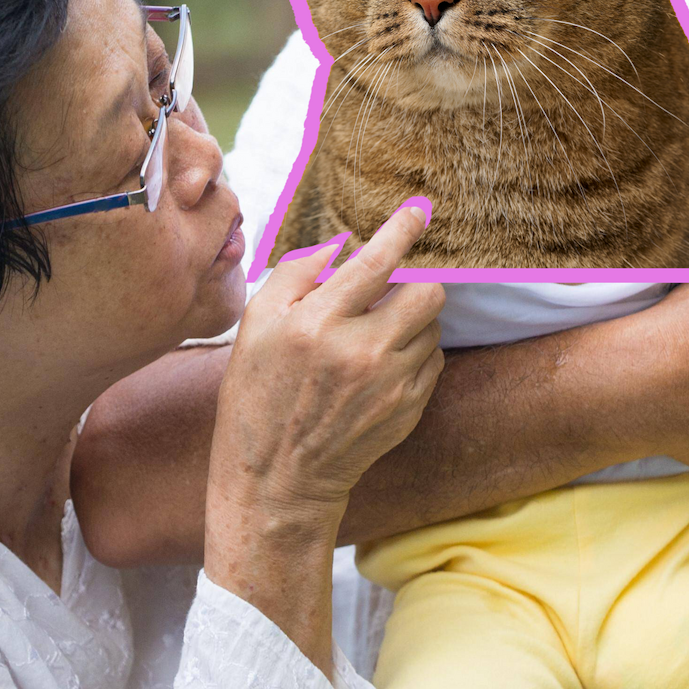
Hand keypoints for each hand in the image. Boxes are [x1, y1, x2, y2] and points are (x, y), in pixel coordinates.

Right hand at [209, 204, 446, 537]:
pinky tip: (380, 364)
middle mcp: (361, 352)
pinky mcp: (409, 409)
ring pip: (432, 326)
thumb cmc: (258, 393)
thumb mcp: (256, 324)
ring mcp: (390, 385)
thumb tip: (344, 242)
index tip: (418, 211)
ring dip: (412, 318)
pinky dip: (414, 351)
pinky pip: (432, 360)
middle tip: (391, 286)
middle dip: (416, 280)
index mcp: (317, 324)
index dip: (403, 229)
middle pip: (428, 292)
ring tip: (375, 332)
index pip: (377, 262)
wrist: (277, 477)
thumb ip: (298, 272)